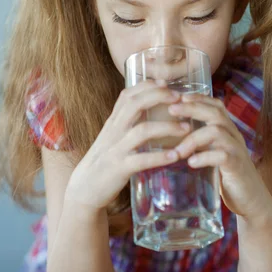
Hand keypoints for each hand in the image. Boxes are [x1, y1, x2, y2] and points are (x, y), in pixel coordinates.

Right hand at [66, 80, 187, 211]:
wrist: (84, 190)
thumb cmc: (104, 163)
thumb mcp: (112, 138)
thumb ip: (127, 125)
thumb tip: (149, 111)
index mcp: (113, 123)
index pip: (127, 95)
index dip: (146, 86)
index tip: (165, 82)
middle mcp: (113, 132)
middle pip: (134, 105)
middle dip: (158, 96)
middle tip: (180, 98)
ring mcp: (116, 150)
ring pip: (142, 131)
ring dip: (167, 127)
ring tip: (187, 128)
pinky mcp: (119, 169)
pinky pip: (141, 160)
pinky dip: (160, 157)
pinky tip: (176, 156)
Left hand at [168, 94, 266, 217]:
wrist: (252, 200)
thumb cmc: (227, 176)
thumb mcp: (213, 155)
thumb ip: (200, 144)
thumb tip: (169, 137)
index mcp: (228, 131)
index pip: (216, 105)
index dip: (198, 98)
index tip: (178, 97)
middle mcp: (234, 136)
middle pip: (215, 112)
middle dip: (192, 108)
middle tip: (171, 110)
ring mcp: (237, 150)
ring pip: (216, 132)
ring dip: (193, 139)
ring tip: (176, 151)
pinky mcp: (238, 167)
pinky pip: (222, 155)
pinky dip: (204, 157)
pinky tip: (191, 163)